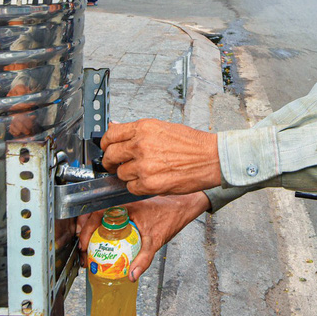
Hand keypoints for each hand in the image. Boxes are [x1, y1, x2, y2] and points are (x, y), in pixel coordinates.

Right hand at [76, 193, 209, 280]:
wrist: (182, 207)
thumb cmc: (170, 216)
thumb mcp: (155, 240)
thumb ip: (144, 258)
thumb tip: (133, 274)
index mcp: (123, 205)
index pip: (96, 213)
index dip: (85, 229)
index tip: (83, 243)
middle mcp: (120, 203)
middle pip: (93, 214)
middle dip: (83, 231)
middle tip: (82, 249)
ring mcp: (122, 207)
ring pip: (99, 216)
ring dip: (90, 231)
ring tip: (88, 248)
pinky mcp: (126, 212)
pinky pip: (108, 218)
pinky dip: (101, 229)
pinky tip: (101, 243)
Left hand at [101, 119, 221, 195]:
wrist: (211, 158)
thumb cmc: (192, 144)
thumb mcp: (163, 127)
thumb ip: (138, 131)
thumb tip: (116, 128)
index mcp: (144, 128)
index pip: (111, 134)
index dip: (105, 143)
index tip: (107, 148)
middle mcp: (141, 145)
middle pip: (111, 155)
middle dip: (111, 162)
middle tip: (116, 164)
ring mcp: (144, 165)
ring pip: (121, 174)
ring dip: (128, 175)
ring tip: (142, 172)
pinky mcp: (150, 184)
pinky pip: (132, 188)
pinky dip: (137, 187)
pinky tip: (149, 180)